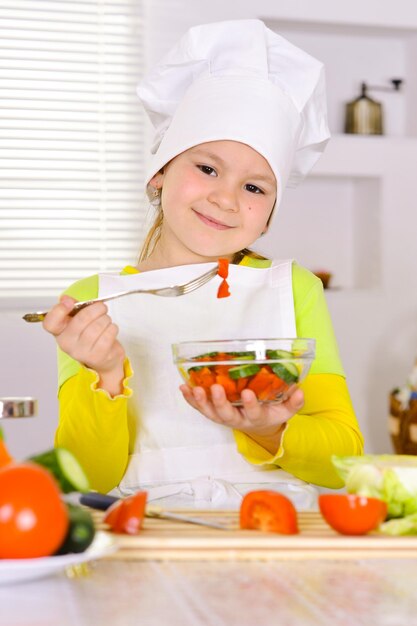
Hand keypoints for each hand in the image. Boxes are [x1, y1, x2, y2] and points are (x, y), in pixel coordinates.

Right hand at [42, 295, 125, 394]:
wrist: (104, 358)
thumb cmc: (90, 335)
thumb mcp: (79, 320)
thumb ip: (74, 307)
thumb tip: (66, 299)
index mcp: (59, 332)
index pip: (50, 323)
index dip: (59, 310)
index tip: (69, 302)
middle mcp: (67, 343)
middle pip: (81, 319)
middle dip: (96, 309)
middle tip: (102, 308)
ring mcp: (81, 352)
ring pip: (97, 326)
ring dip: (106, 319)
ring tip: (106, 320)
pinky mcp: (96, 357)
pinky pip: (107, 335)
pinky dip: (112, 328)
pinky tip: (110, 329)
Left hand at [179, 383, 303, 453]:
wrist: (257, 425)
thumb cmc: (270, 413)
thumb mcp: (286, 410)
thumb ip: (294, 402)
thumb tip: (300, 391)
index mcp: (256, 418)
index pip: (253, 413)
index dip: (250, 405)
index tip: (248, 393)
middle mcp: (237, 419)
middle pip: (226, 415)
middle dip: (220, 402)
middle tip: (216, 389)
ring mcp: (223, 417)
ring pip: (210, 412)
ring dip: (201, 401)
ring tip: (194, 388)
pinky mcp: (213, 413)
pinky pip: (200, 408)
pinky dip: (191, 399)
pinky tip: (184, 388)